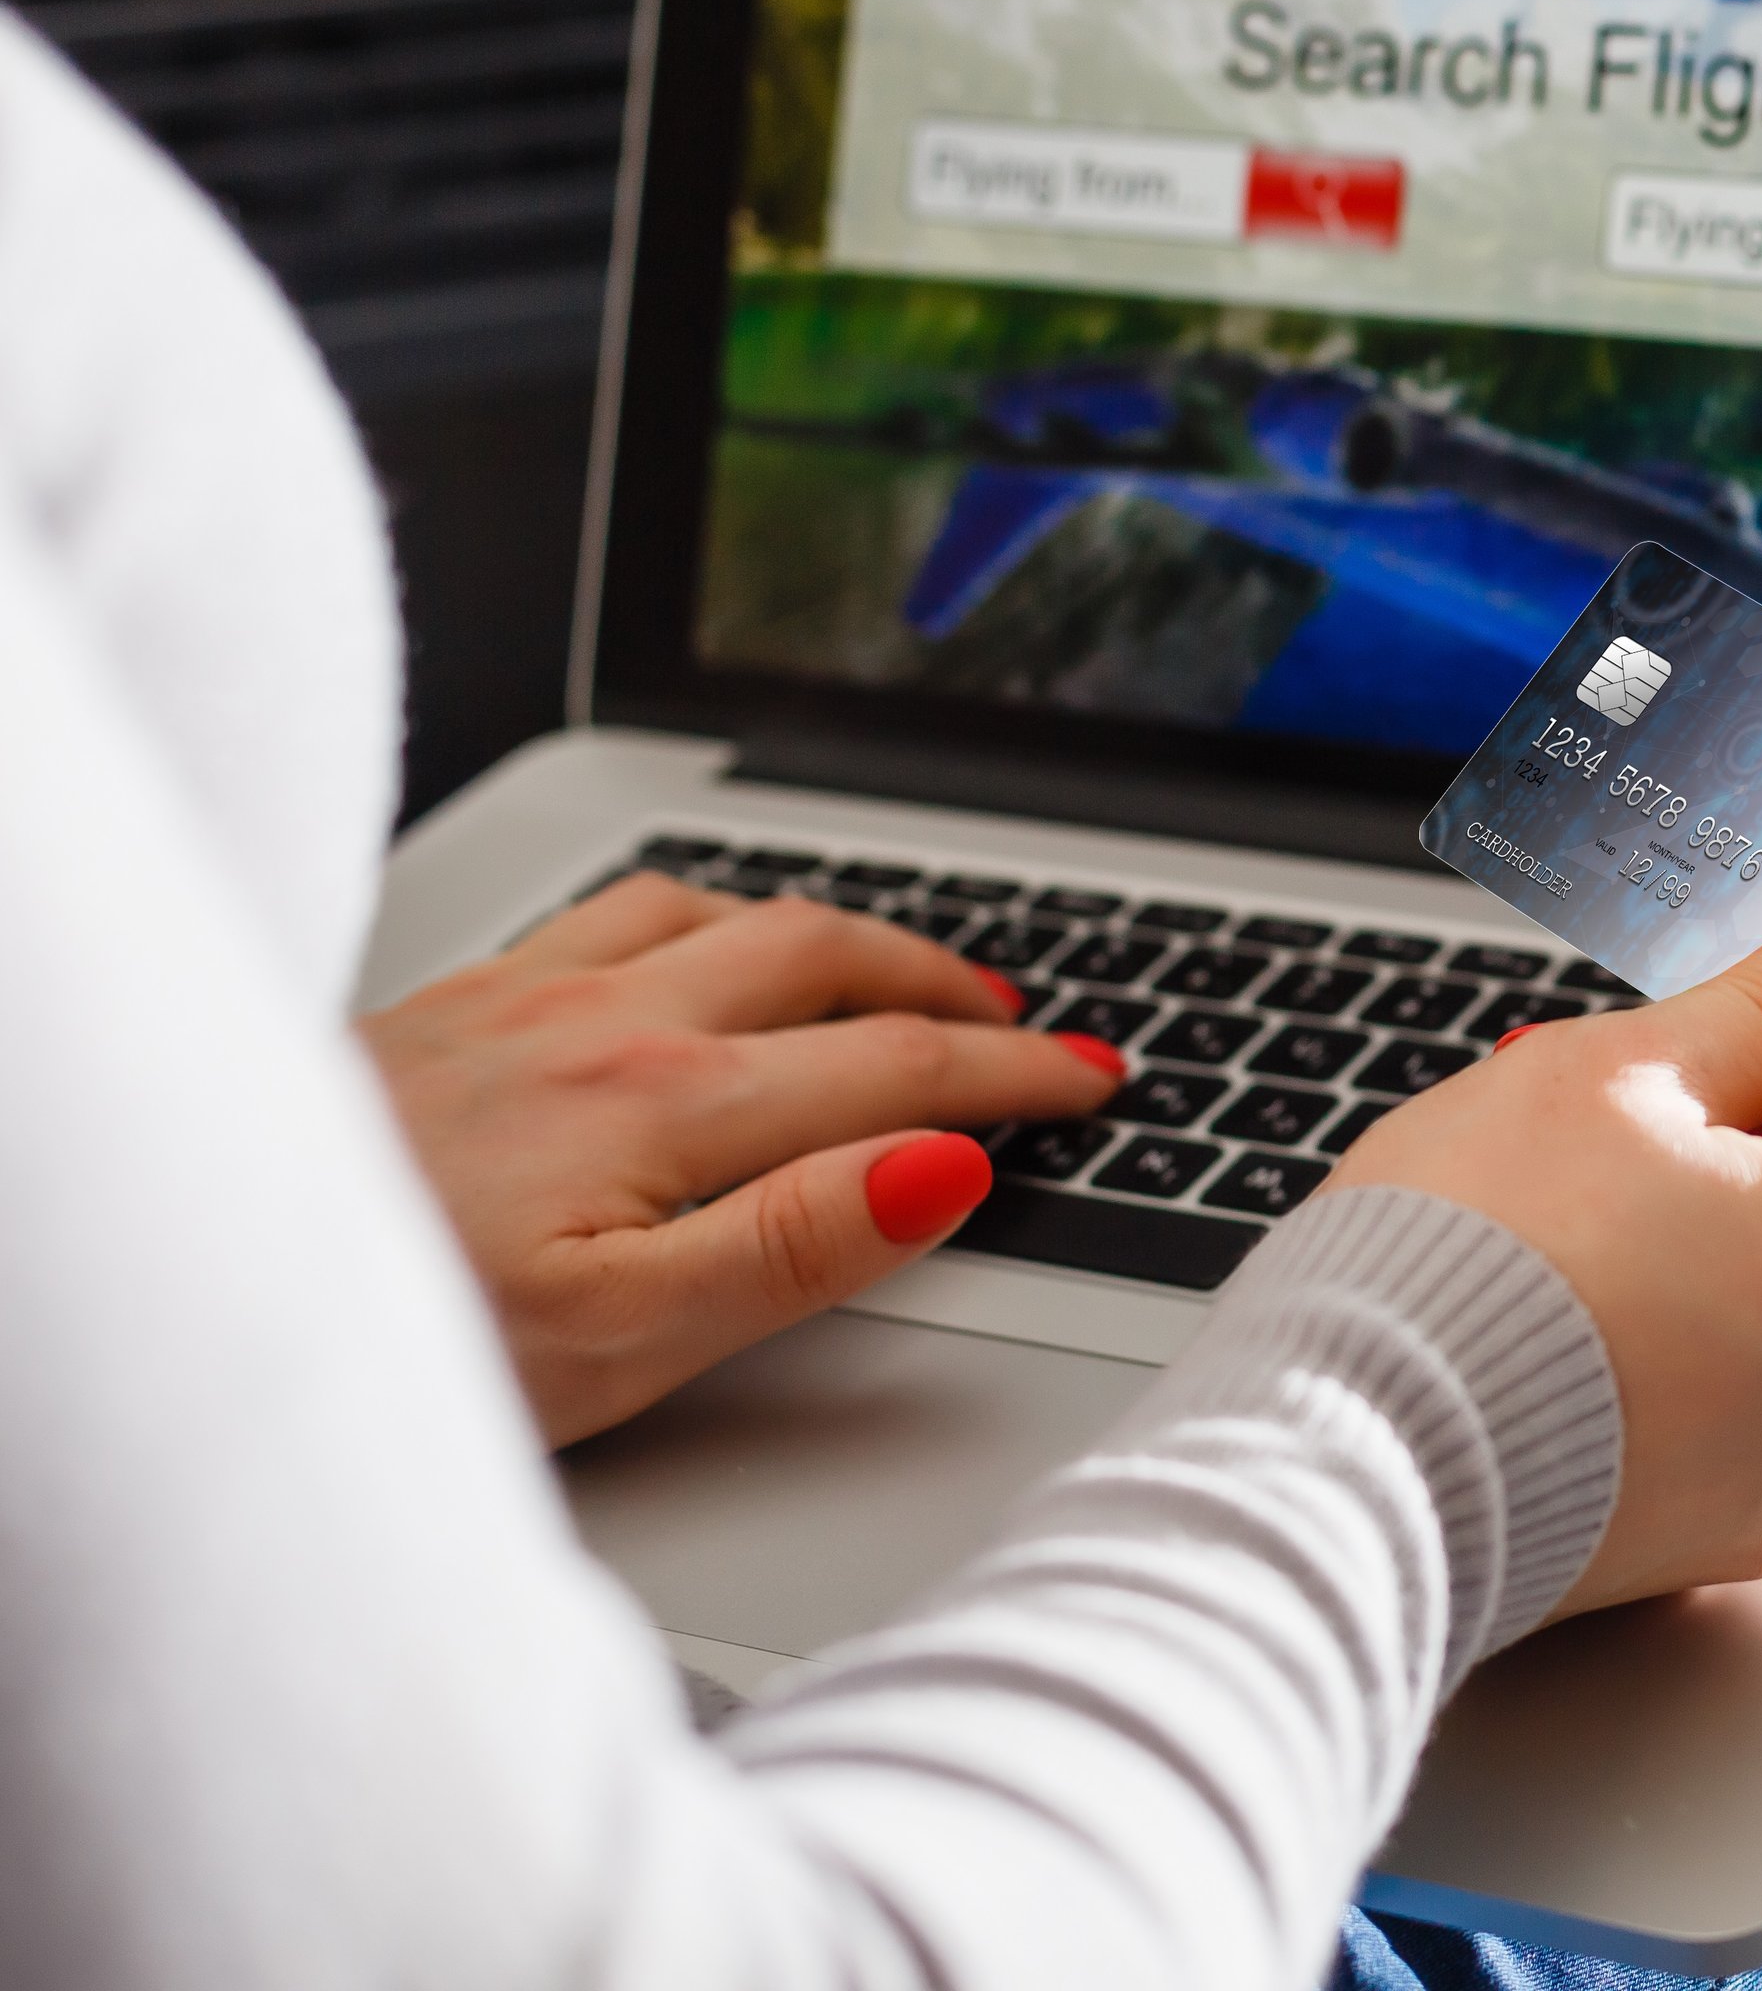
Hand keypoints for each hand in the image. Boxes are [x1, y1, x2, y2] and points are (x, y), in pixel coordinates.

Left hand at [359, 875, 1122, 1445]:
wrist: (180, 1274)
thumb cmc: (386, 1335)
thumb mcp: (622, 1340)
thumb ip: (799, 1244)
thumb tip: (947, 1163)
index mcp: (669, 1100)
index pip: (900, 1069)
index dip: (1017, 1075)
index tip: (1092, 1080)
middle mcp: (603, 1018)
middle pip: (827, 955)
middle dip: (947, 986)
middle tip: (1020, 1026)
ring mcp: (518, 995)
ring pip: (724, 912)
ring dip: (835, 935)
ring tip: (887, 975)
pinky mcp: (447, 1002)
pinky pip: (617, 910)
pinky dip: (705, 916)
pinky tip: (692, 950)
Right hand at [1326, 873, 1761, 1614]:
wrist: (1339, 1472)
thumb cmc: (1464, 1268)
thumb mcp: (1617, 1076)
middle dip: (1753, 1119)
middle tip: (1617, 1099)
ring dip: (1709, 1226)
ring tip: (1566, 1208)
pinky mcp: (1721, 1534)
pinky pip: (1731, 1395)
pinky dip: (1674, 1335)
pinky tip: (1566, 1305)